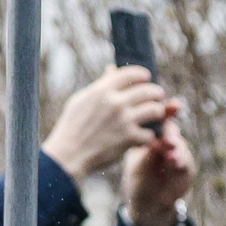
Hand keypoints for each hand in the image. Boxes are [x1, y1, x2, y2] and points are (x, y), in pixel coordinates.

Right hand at [42, 65, 180, 180]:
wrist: (68, 156)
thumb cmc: (71, 128)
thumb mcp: (81, 100)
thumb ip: (100, 85)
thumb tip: (112, 69)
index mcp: (102, 90)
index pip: (131, 74)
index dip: (143, 75)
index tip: (146, 78)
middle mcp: (115, 103)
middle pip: (148, 90)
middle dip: (156, 93)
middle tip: (156, 97)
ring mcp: (123, 121)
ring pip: (155, 110)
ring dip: (157, 112)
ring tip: (155, 114)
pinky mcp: (128, 139)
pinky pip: (150, 133)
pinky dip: (147, 136)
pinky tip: (142, 136)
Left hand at [123, 115, 196, 225]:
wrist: (148, 204)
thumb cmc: (138, 179)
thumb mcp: (138, 165)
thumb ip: (145, 152)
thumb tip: (150, 137)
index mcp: (154, 137)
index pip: (160, 121)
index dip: (167, 112)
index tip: (173, 106)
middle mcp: (168, 143)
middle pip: (172, 131)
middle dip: (170, 133)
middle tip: (166, 138)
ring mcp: (180, 155)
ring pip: (180, 147)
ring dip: (176, 149)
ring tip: (170, 154)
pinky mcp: (187, 170)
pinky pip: (186, 164)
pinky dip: (181, 163)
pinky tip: (176, 164)